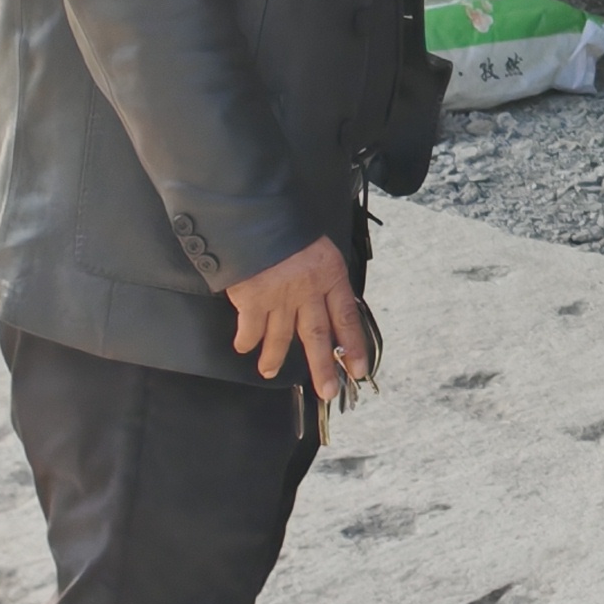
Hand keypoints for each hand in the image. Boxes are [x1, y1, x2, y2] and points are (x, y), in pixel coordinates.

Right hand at [222, 234, 365, 400]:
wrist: (253, 212)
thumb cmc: (285, 225)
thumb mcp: (317, 246)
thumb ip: (321, 275)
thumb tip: (323, 302)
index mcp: (329, 274)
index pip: (347, 316)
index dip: (354, 344)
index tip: (359, 369)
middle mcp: (308, 290)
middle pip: (318, 335)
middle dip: (322, 367)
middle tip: (327, 391)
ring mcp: (280, 296)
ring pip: (281, 337)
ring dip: (275, 358)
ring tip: (270, 371)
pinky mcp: (252, 298)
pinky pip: (251, 329)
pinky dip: (247, 341)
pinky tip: (245, 347)